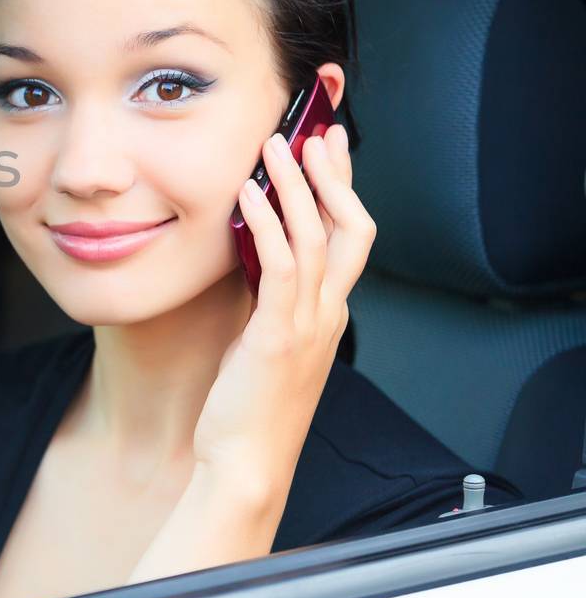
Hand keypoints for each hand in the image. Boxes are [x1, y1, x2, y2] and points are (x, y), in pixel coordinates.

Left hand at [191, 123, 377, 503]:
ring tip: (275, 145)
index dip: (344, 189)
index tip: (329, 149)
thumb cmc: (247, 411)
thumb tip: (248, 256)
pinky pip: (281, 266)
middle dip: (336, 174)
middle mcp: (326, 314)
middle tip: (316, 131)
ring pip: (318, 237)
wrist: (245, 465)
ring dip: (297, 185)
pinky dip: (270, 222)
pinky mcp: (276, 336)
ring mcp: (307, 324)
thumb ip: (267, 303)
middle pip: (352, 228)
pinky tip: (249, 193)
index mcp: (327, 315)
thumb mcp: (262, 343)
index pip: (350, 238)